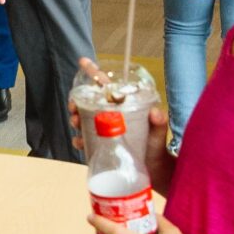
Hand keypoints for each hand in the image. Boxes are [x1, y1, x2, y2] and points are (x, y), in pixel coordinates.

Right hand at [64, 56, 172, 181]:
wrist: (154, 172)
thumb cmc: (157, 149)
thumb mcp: (158, 134)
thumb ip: (159, 123)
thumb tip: (156, 112)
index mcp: (123, 106)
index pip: (107, 86)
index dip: (94, 72)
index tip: (83, 61)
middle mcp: (111, 116)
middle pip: (89, 101)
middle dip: (77, 101)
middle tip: (74, 107)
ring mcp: (104, 130)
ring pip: (83, 119)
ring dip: (75, 118)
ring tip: (75, 123)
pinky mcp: (100, 146)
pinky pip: (84, 139)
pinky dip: (79, 140)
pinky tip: (80, 142)